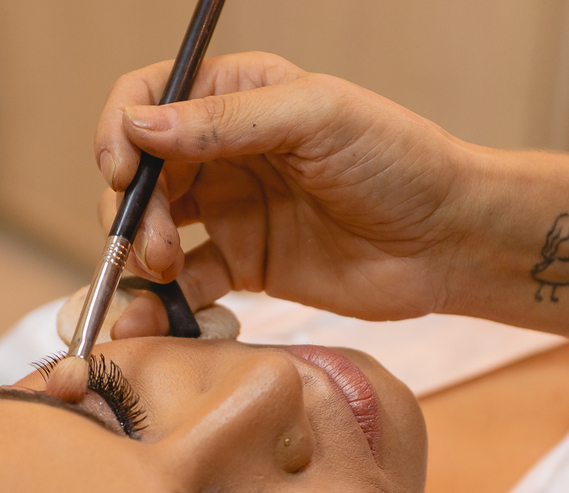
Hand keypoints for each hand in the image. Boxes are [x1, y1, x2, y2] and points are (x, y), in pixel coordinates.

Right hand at [94, 52, 480, 336]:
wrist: (448, 241)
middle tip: (155, 245)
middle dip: (130, 209)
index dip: (121, 133)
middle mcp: (225, 151)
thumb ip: (226, 123)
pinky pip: (186, 285)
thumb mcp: (317, 119)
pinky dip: (163, 303)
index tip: (121, 172)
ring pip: (153, 230)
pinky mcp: (243, 266)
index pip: (149, 100)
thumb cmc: (399, 163)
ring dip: (140, 255)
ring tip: (164, 276)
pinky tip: (154, 319)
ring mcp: (231, 211)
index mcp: (238, 96)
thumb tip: (140, 126)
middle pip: (142, 174)